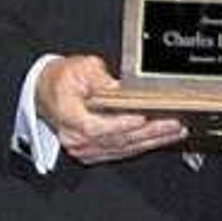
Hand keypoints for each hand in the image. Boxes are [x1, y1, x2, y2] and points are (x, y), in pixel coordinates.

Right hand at [36, 53, 186, 164]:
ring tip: (174, 130)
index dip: (122, 124)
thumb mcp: (80, 69)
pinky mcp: (94, 151)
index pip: (97, 127)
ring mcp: (85, 148)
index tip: (143, 117)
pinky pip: (123, 151)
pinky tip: (161, 138)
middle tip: (173, 123)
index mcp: (68, 117)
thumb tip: (120, 88)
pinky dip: (144, 144)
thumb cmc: (61, 80)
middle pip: (117, 139)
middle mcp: (75, 138)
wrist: (47, 92)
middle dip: (149, 131)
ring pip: (124, 147)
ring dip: (152, 140)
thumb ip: (100, 79)